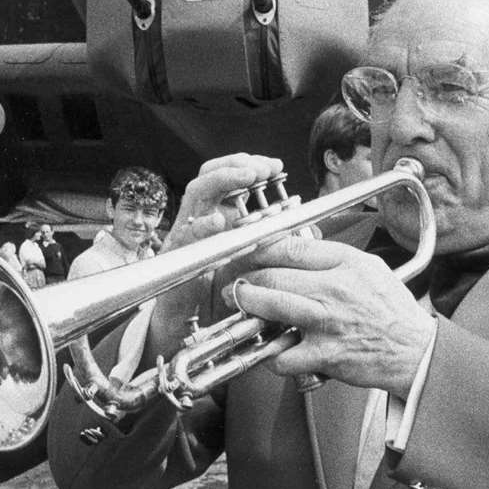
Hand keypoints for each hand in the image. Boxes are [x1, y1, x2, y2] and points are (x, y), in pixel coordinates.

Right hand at [145, 154, 285, 356]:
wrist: (183, 323)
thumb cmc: (215, 292)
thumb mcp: (251, 263)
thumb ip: (274, 245)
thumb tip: (311, 232)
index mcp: (216, 215)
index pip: (228, 177)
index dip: (249, 166)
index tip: (274, 165)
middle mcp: (199, 217)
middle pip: (211, 175)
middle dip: (237, 165)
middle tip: (261, 168)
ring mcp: (186, 233)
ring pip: (196, 193)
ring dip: (222, 180)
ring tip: (246, 177)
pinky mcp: (177, 256)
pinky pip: (185, 235)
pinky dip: (201, 226)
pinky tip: (216, 222)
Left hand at [228, 235, 435, 397]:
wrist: (417, 351)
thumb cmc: (392, 310)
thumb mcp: (369, 267)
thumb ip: (332, 255)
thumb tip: (295, 245)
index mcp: (346, 263)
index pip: (290, 247)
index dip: (259, 249)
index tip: (246, 253)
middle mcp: (334, 290)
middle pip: (272, 275)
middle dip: (245, 278)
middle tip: (237, 282)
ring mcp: (327, 323)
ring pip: (271, 307)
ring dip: (247, 305)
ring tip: (241, 304)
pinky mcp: (325, 355)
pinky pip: (283, 355)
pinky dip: (269, 353)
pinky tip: (270, 348)